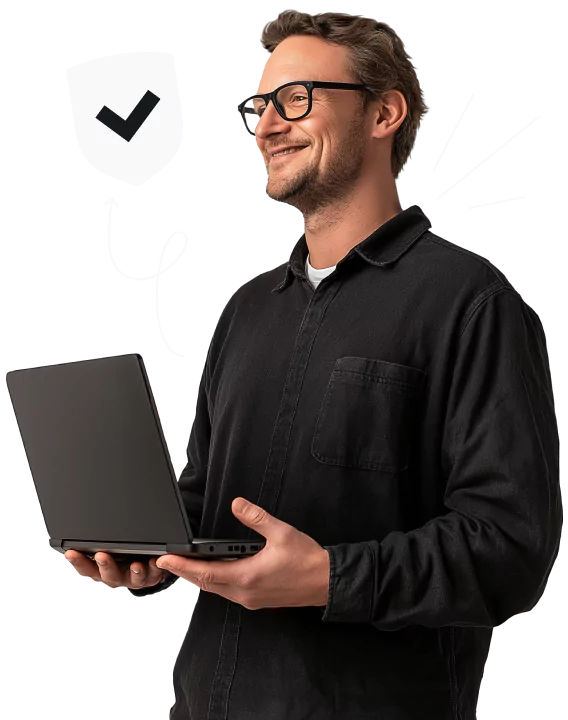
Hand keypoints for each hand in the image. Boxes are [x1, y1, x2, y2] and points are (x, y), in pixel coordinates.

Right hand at [64, 551, 167, 589]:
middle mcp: (118, 577)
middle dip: (105, 565)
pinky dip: (155, 568)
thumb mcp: (107, 552)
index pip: (87, 568)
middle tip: (101, 556)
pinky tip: (154, 560)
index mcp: (103, 571)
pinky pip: (154, 575)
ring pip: (134, 579)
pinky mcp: (152, 577)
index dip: (78, 562)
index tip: (71, 552)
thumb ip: (95, 547)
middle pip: (108, 576)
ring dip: (134, 572)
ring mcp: (135, 579)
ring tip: (136, 565)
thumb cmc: (124, 557)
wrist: (145, 569)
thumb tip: (77, 538)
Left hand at [155, 497, 329, 610]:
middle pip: (205, 584)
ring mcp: (251, 599)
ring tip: (185, 565)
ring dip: (199, 577)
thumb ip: (256, 517)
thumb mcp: (281, 532)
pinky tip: (215, 571)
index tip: (165, 558)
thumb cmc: (307, 560)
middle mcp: (245, 592)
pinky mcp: (257, 600)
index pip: (205, 572)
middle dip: (184, 572)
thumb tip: (237, 504)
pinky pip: (228, 592)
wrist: (326, 582)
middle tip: (166, 561)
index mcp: (247, 576)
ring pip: (216, 590)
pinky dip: (215, 581)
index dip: (182, 566)